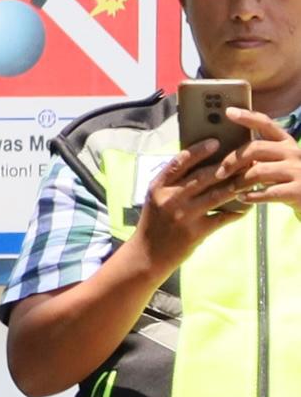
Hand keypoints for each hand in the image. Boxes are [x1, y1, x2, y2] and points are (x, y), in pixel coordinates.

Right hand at [136, 112, 300, 273]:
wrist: (147, 255)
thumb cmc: (155, 222)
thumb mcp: (156, 198)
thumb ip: (174, 182)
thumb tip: (204, 162)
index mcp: (158, 187)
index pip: (180, 162)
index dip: (199, 150)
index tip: (216, 142)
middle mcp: (170, 199)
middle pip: (205, 176)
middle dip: (228, 166)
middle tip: (245, 159)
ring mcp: (184, 216)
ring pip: (219, 194)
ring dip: (238, 186)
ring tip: (250, 179)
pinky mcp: (196, 232)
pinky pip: (224, 217)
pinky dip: (238, 211)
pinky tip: (246, 206)